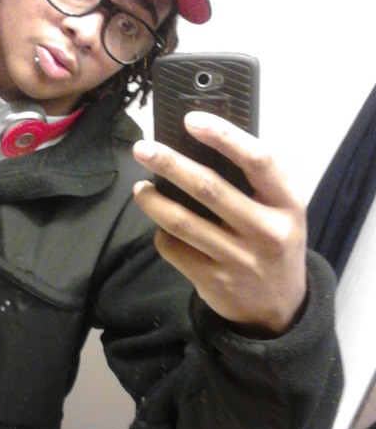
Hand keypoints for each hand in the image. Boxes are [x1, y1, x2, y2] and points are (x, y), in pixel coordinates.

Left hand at [133, 111, 307, 335]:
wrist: (279, 309)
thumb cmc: (274, 243)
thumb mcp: (280, 211)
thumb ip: (253, 182)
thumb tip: (197, 144)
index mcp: (287, 203)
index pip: (258, 160)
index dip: (223, 136)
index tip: (191, 120)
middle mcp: (266, 231)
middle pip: (209, 188)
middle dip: (170, 163)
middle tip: (143, 148)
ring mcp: (238, 258)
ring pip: (182, 221)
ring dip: (152, 200)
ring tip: (140, 187)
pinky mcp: (213, 280)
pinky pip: (174, 248)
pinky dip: (161, 233)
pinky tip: (161, 227)